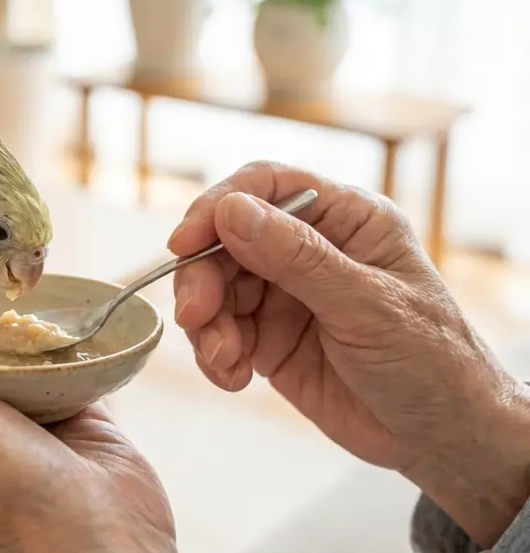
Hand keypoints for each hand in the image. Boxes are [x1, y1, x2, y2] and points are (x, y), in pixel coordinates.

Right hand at [169, 161, 529, 546]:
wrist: (442, 439)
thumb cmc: (433, 362)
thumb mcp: (367, 305)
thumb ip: (297, 258)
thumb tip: (232, 212)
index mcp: (346, 219)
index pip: (266, 187)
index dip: (217, 207)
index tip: (185, 244)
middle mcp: (310, 248)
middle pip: (226, 240)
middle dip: (203, 279)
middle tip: (196, 318)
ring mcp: (286, 293)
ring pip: (215, 288)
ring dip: (207, 325)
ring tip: (225, 361)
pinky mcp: (269, 337)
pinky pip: (219, 332)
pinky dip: (215, 355)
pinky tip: (235, 378)